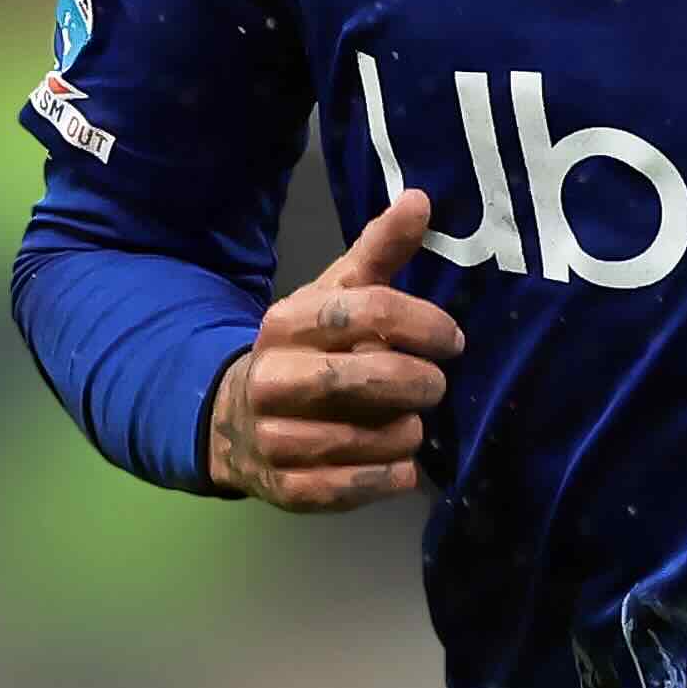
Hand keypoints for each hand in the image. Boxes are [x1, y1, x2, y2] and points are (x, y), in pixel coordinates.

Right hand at [203, 188, 465, 511]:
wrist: (234, 419)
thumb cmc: (306, 349)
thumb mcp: (334, 295)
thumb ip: (379, 251)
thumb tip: (421, 198)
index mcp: (286, 321)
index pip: (369, 311)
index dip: (425, 325)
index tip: (452, 340)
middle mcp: (273, 377)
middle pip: (373, 377)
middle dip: (421, 383)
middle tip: (434, 386)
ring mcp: (275, 437)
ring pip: (373, 438)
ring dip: (408, 432)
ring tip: (407, 423)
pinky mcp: (287, 489)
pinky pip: (359, 487)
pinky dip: (392, 476)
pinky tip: (397, 462)